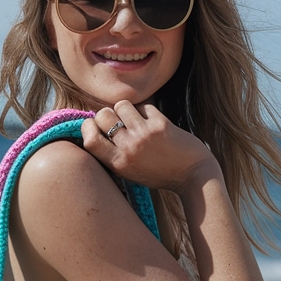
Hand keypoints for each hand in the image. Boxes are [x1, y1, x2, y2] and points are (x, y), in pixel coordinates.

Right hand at [81, 101, 220, 192]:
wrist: (193, 175)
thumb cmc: (160, 174)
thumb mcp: (131, 172)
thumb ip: (114, 154)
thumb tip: (97, 126)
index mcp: (119, 164)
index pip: (90, 140)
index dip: (88, 127)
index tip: (95, 126)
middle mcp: (129, 148)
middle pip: (102, 116)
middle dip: (108, 114)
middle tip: (118, 121)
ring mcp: (144, 135)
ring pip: (122, 105)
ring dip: (127, 109)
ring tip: (135, 119)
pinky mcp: (160, 124)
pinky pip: (143, 106)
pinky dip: (146, 111)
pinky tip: (153, 122)